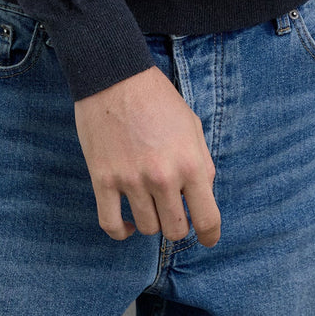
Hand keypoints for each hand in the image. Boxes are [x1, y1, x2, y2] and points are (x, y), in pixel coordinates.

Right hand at [73, 66, 220, 246]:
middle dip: (178, 225)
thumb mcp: (192, 125)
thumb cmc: (157, 98)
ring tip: (150, 205)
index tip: (208, 239)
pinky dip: (122, 232)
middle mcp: (163, 177)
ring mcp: (131, 181)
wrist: (115, 76)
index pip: (207, 218)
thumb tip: (203, 196)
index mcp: (190, 163)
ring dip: (152, 222)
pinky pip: (112, 225)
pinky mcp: (103, 180)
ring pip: (147, 229)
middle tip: (174, 211)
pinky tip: (129, 223)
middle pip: (175, 231)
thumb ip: (202, 163)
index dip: (210, 235)